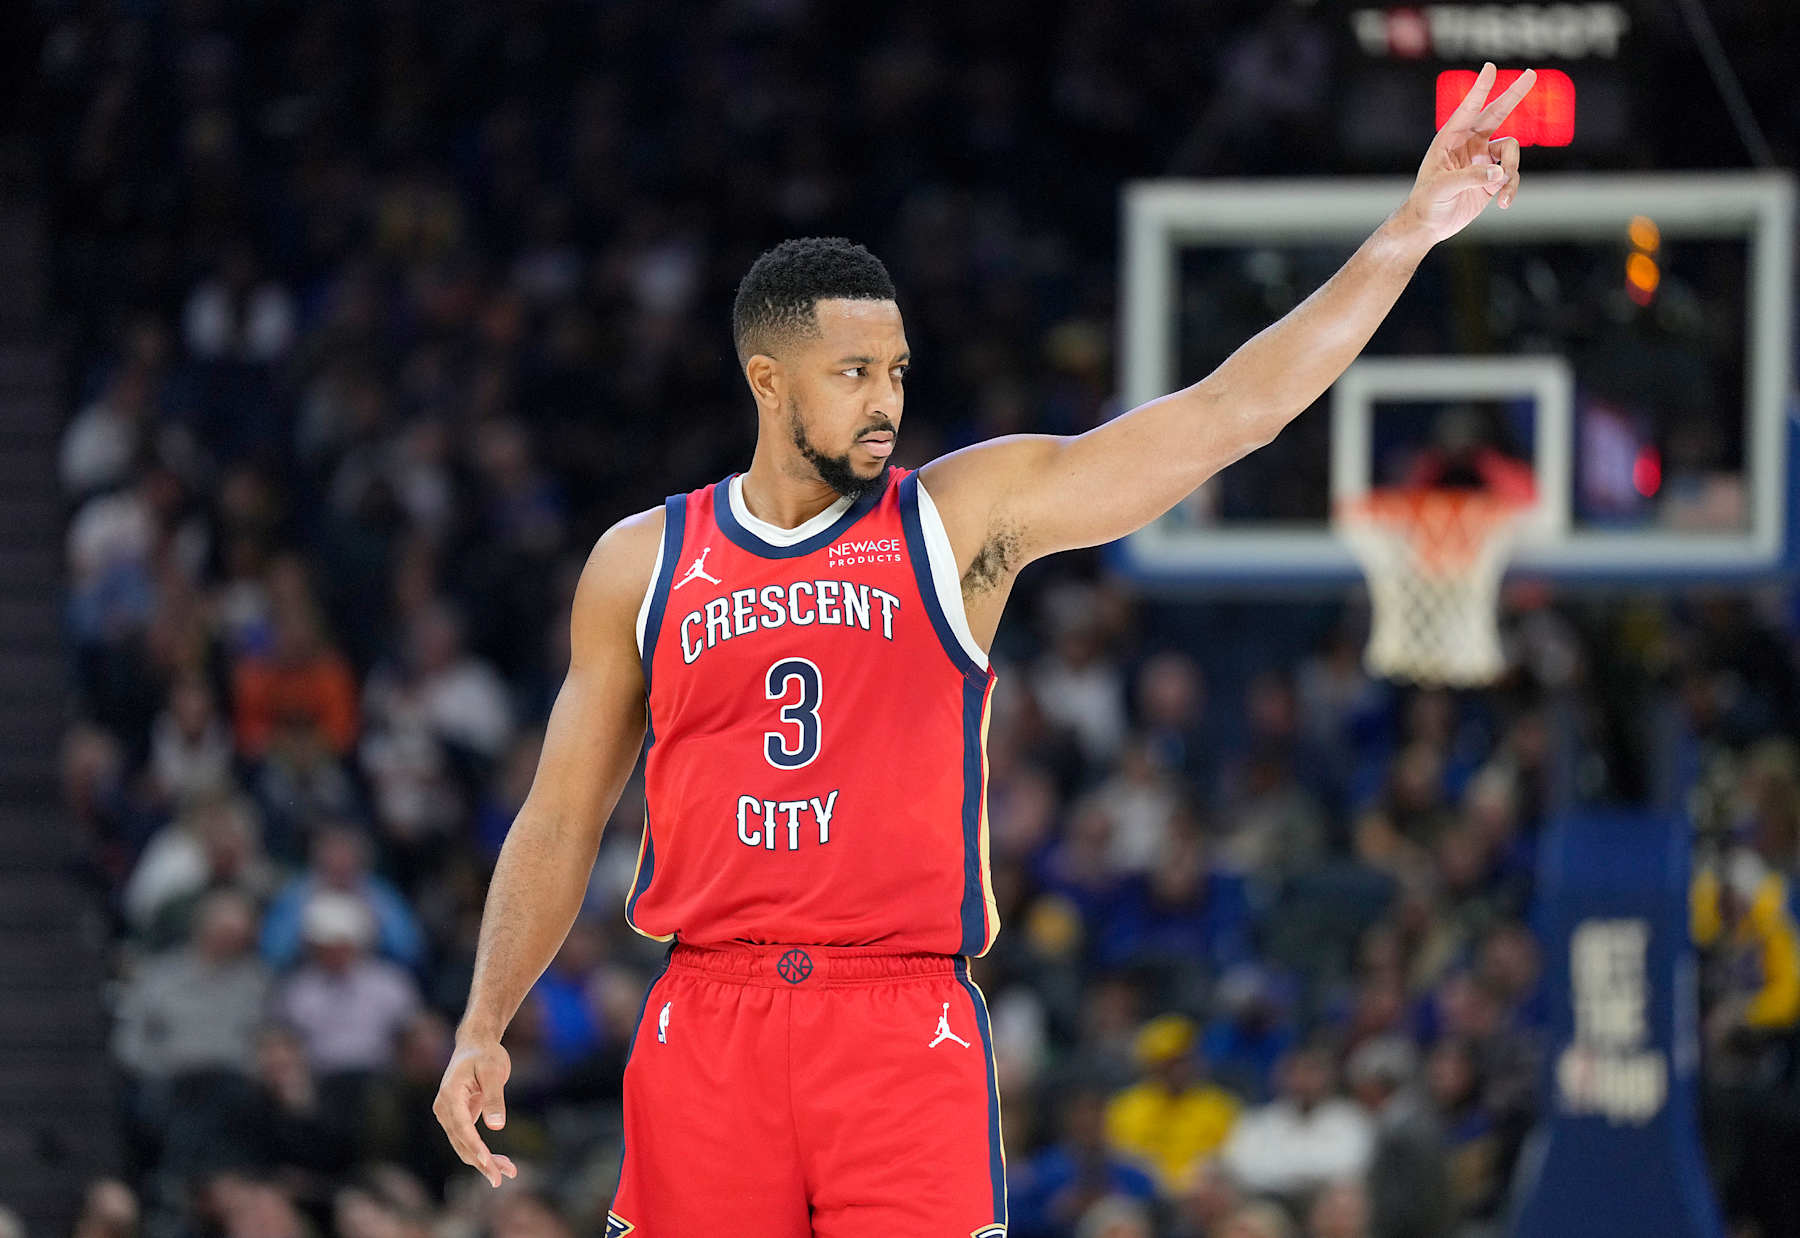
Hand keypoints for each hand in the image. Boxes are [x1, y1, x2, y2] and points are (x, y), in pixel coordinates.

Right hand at [432, 1039, 519, 1187]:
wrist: (475, 1045)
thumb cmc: (485, 1055)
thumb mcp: (494, 1071)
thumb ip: (495, 1098)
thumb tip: (496, 1126)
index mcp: (449, 1095)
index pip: (461, 1127)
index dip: (474, 1146)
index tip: (488, 1162)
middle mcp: (444, 1109)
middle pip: (461, 1142)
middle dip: (482, 1161)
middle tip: (503, 1177)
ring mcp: (448, 1116)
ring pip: (464, 1146)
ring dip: (484, 1162)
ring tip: (509, 1172)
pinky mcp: (457, 1120)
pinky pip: (468, 1141)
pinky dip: (483, 1153)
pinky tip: (501, 1164)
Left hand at [1399, 63, 1536, 244]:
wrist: (1429, 225)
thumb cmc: (1426, 203)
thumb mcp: (1443, 188)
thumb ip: (1469, 178)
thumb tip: (1499, 173)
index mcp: (1450, 139)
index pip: (1468, 109)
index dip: (1480, 89)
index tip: (1490, 67)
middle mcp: (1469, 144)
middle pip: (1496, 113)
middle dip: (1513, 95)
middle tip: (1531, 73)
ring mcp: (1483, 159)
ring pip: (1511, 150)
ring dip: (1511, 169)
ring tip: (1501, 191)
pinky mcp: (1492, 177)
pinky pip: (1512, 175)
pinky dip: (1512, 188)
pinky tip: (1504, 204)